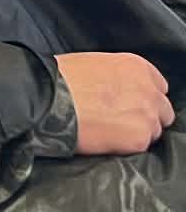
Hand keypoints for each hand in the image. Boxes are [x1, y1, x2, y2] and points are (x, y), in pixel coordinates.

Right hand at [55, 52, 174, 154]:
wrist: (48, 98)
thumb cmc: (61, 79)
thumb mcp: (95, 64)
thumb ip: (117, 77)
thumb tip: (118, 91)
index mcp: (137, 67)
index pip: (159, 87)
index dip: (144, 98)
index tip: (131, 105)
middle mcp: (148, 89)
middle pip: (162, 111)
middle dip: (146, 117)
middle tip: (121, 121)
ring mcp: (146, 115)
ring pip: (153, 131)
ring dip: (136, 133)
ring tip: (109, 132)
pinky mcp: (138, 139)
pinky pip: (140, 147)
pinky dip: (124, 147)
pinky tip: (105, 139)